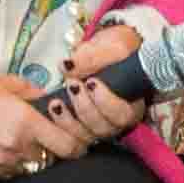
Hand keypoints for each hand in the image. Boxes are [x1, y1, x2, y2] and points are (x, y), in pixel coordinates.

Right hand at [0, 69, 85, 177]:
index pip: (69, 146)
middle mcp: (16, 146)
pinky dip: (15, 162)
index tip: (77, 138)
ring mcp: (1, 162)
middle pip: (53, 159)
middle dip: (56, 149)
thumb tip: (57, 103)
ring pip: (33, 167)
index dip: (78, 144)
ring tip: (22, 139)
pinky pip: (13, 172)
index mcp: (25, 121)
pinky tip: (4, 146)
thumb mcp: (8, 84)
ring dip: (34, 156)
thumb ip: (37, 96)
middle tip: (50, 137)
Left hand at [47, 26, 148, 142]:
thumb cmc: (114, 50)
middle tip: (72, 85)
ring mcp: (95, 126)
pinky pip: (67, 137)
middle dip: (84, 109)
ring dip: (67, 120)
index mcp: (131, 105)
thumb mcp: (111, 45)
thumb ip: (94, 56)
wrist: (103, 51)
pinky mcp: (77, 128)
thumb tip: (68, 66)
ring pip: (84, 137)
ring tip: (56, 101)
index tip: (91, 82)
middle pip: (103, 129)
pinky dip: (56, 125)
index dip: (107, 104)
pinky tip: (51, 107)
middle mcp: (115, 121)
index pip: (124, 116)